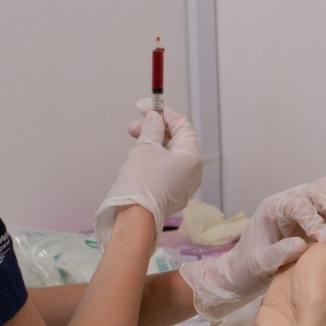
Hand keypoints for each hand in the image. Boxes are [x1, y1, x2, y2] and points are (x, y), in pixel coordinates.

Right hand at [93, 103, 201, 248]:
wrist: (134, 219)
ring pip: (167, 155)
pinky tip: (135, 159)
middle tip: (132, 125)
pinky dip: (151, 160)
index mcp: (192, 156)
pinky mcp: (171, 194)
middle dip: (153, 129)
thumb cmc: (142, 181)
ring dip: (149, 144)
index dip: (163, 113)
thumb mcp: (145, 147)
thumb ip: (151, 128)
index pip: (182, 125)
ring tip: (132, 144)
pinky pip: (164, 169)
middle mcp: (192, 171)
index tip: (145, 106)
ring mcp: (183, 184)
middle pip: (174, 140)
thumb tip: (154, 118)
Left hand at [179, 178, 325, 320]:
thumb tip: (301, 245)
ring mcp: (302, 206)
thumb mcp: (257, 264)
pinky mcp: (314, 217)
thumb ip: (276, 254)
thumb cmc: (247, 266)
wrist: (244, 270)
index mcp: (272, 208)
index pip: (298, 204)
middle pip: (318, 189)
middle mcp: (288, 201)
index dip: (314, 220)